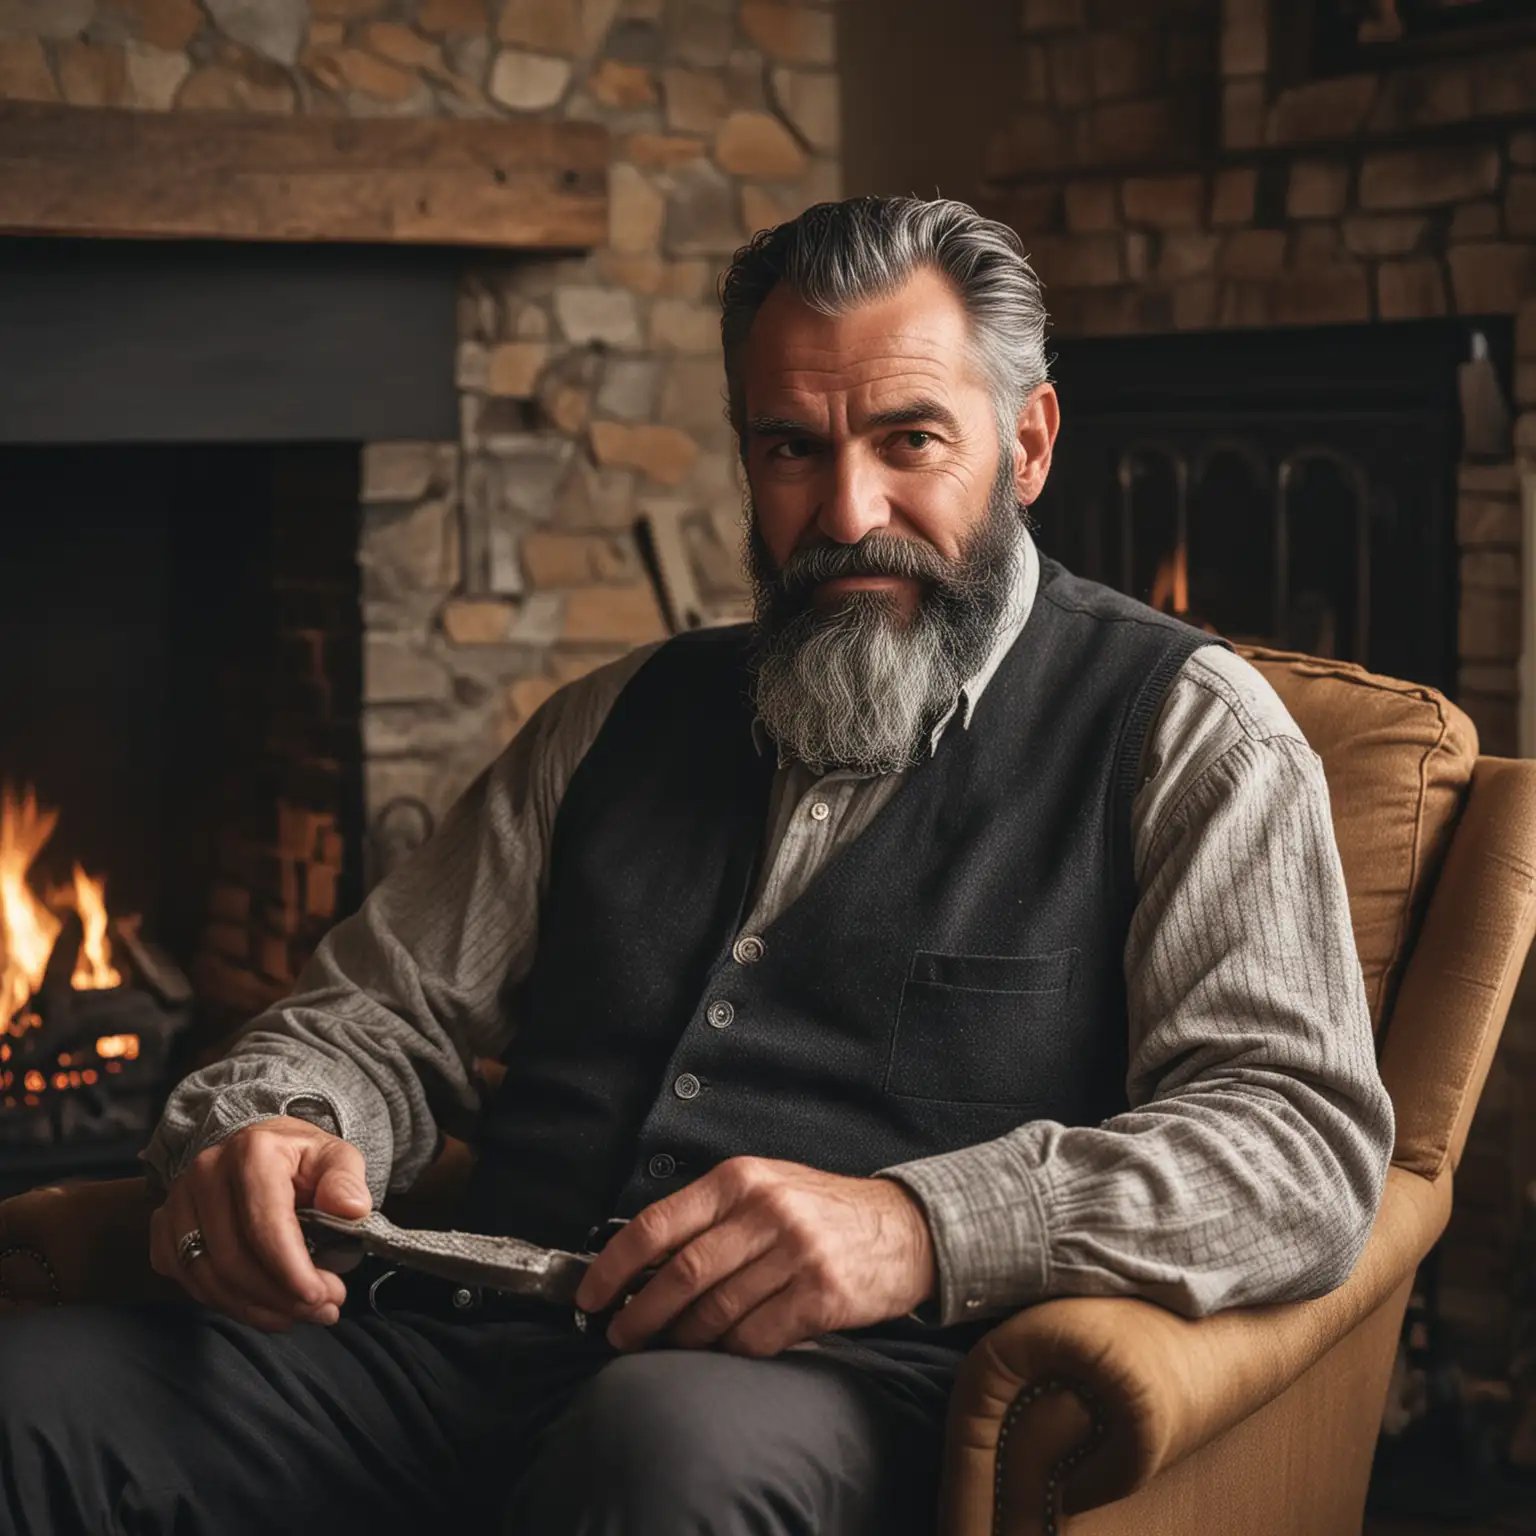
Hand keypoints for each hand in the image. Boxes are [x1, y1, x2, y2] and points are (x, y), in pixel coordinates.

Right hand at [149, 1115, 370, 1331]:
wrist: (256, 1148)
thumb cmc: (300, 1159)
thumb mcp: (335, 1157)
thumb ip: (346, 1181)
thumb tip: (352, 1209)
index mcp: (253, 1152)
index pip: (265, 1224)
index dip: (291, 1269)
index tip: (321, 1296)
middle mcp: (206, 1173)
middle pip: (234, 1258)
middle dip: (281, 1296)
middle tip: (322, 1310)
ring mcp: (177, 1201)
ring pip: (208, 1278)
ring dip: (256, 1308)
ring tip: (298, 1314)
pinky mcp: (163, 1227)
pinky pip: (189, 1282)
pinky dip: (228, 1305)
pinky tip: (264, 1307)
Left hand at [574, 1157, 936, 1356]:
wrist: (905, 1229)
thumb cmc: (822, 1212)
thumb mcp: (767, 1188)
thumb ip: (712, 1214)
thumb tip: (640, 1260)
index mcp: (742, 1179)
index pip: (659, 1223)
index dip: (614, 1264)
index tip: (590, 1295)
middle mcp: (766, 1211)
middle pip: (681, 1274)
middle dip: (639, 1314)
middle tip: (620, 1336)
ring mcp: (796, 1253)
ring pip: (715, 1311)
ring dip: (683, 1338)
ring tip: (670, 1346)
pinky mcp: (820, 1296)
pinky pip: (755, 1337)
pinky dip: (730, 1350)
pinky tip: (725, 1349)